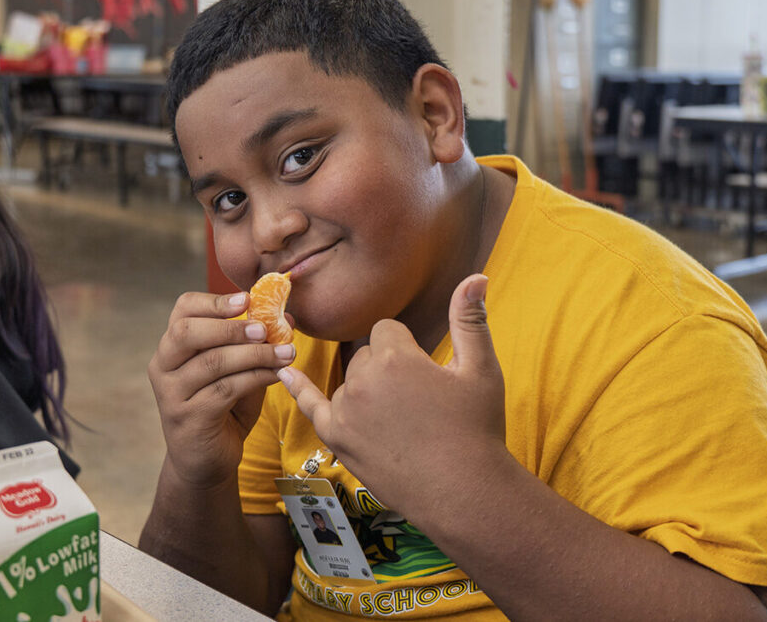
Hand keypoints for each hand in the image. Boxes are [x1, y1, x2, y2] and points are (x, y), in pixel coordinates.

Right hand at [148, 291, 296, 488]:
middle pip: (188, 332)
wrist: (205, 462)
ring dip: (255, 354)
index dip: (214, 301)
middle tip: (266, 329)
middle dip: (231, 327)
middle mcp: (163, 367)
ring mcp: (171, 394)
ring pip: (213, 362)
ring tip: (286, 353)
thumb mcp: (239, 371)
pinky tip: (278, 375)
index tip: (247, 299)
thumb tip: (288, 319)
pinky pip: (225, 389)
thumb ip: (255, 346)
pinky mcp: (188, 418)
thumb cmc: (223, 410)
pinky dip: (256, 378)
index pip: (183, 310)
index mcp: (173, 348)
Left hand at [278, 274, 505, 514]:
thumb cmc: (477, 428)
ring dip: (368, 389)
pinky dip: (299, 388)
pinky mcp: (338, 439)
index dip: (410, 349)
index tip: (428, 375)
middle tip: (419, 401)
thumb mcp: (481, 368)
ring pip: (349, 380)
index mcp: (395, 357)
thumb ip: (470, 318)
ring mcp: (346, 411)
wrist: (464, 491)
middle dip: (388, 367)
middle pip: (367, 354)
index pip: (388, 330)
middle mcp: (363, 380)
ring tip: (402, 419)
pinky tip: (285, 372)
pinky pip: (311, 405)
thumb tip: (475, 275)